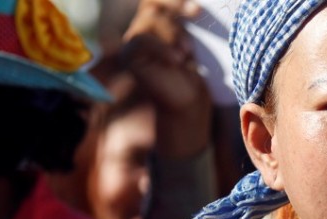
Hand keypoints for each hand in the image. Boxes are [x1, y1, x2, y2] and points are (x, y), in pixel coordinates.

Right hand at [121, 0, 211, 157]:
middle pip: (152, 2)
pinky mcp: (129, 55)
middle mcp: (144, 27)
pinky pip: (142, 39)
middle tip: (196, 11)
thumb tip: (194, 3)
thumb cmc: (193, 71)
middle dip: (174, 4)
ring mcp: (135, 39)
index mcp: (159, 21)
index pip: (158, 0)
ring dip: (173, 32)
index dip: (176, 1)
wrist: (186, 101)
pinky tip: (177, 60)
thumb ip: (184, 21)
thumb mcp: (190, 41)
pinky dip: (161, 47)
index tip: (197, 10)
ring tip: (186, 52)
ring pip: (151, 17)